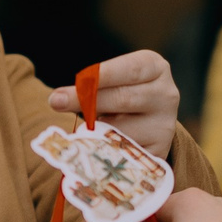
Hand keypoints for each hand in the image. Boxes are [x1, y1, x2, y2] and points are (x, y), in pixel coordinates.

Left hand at [47, 50, 179, 157]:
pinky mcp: (157, 152)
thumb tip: (58, 100)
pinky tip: (92, 148)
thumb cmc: (123, 92)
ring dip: (93, 131)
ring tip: (80, 129)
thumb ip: (93, 86)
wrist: (148, 121)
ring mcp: (164, 126)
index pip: (129, 69)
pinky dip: (103, 151)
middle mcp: (166, 95)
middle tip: (55, 101)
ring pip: (121, 129)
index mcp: (155, 68)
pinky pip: (123, 153)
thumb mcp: (114, 81)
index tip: (79, 79)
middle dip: (86, 100)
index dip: (103, 74)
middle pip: (123, 98)